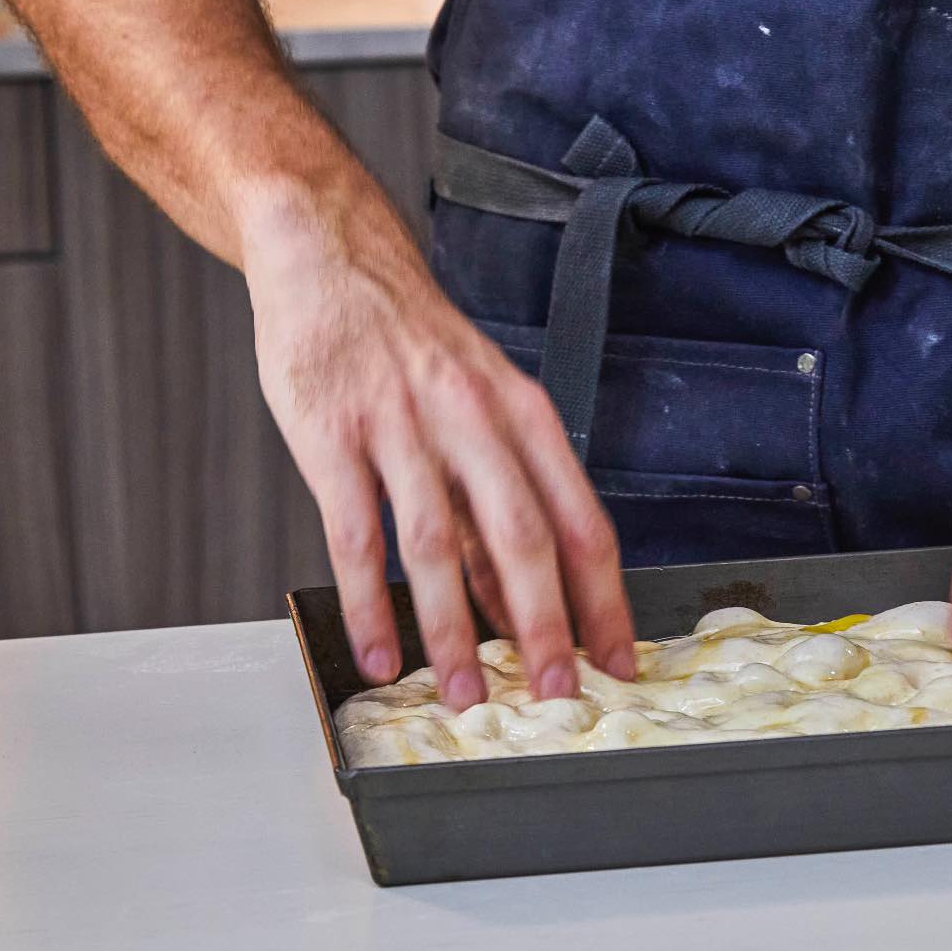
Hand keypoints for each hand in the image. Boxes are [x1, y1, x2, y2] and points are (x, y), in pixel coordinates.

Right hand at [243, 198, 634, 708]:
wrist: (333, 255)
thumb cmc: (414, 341)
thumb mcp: (481, 402)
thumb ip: (499, 496)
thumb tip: (528, 599)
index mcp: (524, 414)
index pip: (582, 520)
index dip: (605, 597)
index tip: (620, 657)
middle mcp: (472, 419)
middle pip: (522, 537)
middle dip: (546, 625)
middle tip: (556, 694)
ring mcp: (400, 427)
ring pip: (435, 546)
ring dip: (453, 631)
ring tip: (463, 695)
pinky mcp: (331, 436)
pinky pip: (355, 534)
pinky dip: (369, 604)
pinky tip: (379, 652)